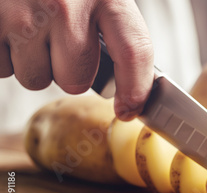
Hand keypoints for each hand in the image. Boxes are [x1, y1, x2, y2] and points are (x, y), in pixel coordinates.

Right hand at [0, 0, 153, 119]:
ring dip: (35, 62)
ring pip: (36, 79)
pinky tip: (9, 26)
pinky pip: (2, 69)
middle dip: (69, 70)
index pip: (134, 51)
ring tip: (30, 27)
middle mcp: (66, 5)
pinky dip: (6, 54)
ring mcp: (23, 15)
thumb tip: (128, 84)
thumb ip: (113, 26)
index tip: (129, 109)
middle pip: (76, 80)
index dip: (135, 89)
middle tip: (60, 41)